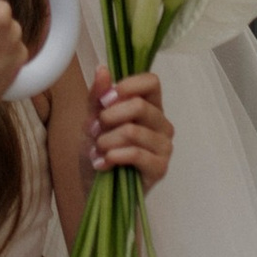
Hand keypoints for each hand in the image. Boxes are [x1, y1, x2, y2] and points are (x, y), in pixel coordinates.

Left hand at [88, 68, 172, 187]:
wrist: (94, 188)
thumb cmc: (98, 150)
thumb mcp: (92, 120)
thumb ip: (98, 96)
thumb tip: (102, 68)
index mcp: (150, 106)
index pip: (151, 82)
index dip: (127, 86)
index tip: (105, 100)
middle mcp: (162, 124)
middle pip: (139, 106)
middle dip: (108, 118)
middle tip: (94, 130)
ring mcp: (164, 146)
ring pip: (133, 131)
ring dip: (106, 141)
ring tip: (97, 150)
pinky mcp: (160, 168)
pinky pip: (135, 153)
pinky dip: (113, 156)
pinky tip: (103, 163)